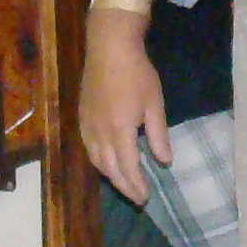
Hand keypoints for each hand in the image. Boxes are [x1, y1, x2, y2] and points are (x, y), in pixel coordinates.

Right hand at [78, 20, 171, 203]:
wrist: (109, 48)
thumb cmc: (137, 73)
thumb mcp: (154, 104)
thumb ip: (158, 136)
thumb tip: (164, 161)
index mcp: (119, 131)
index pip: (128, 168)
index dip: (136, 185)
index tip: (146, 197)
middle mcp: (99, 133)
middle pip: (110, 169)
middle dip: (124, 186)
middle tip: (137, 198)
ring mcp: (87, 125)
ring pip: (96, 161)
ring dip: (110, 176)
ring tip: (124, 184)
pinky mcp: (82, 117)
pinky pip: (88, 148)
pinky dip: (98, 162)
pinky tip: (107, 163)